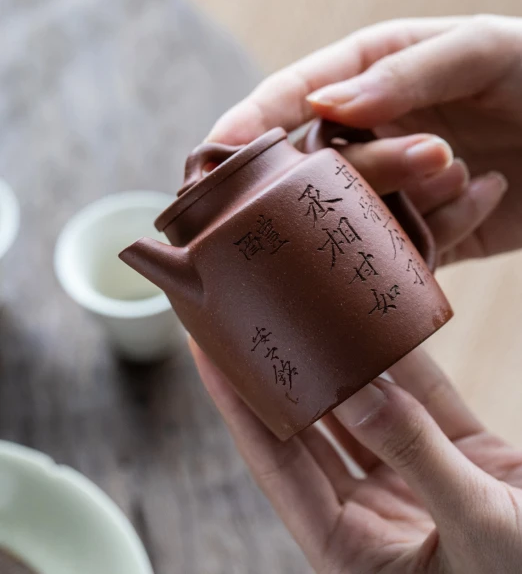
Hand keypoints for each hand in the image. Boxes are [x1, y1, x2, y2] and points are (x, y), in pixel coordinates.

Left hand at [192, 341, 521, 573]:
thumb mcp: (475, 530)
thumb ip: (417, 456)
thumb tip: (358, 392)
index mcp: (353, 553)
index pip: (278, 465)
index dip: (240, 407)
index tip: (209, 352)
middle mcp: (373, 516)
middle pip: (309, 431)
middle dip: (276, 373)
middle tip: (243, 316)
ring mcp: (414, 483)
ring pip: (365, 410)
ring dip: (340, 361)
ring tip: (303, 307)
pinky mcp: (460, 459)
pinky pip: (424, 402)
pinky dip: (406, 365)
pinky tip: (380, 321)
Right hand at [209, 15, 521, 262]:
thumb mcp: (482, 51)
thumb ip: (404, 74)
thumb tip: (324, 108)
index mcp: (366, 73)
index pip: (290, 97)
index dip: (247, 124)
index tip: (213, 155)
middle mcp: (368, 131)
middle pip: (313, 165)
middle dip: (351, 173)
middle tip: (426, 161)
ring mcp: (393, 185)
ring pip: (353, 214)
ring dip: (405, 203)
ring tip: (465, 174)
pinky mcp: (424, 231)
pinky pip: (402, 247)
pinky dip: (441, 230)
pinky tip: (486, 195)